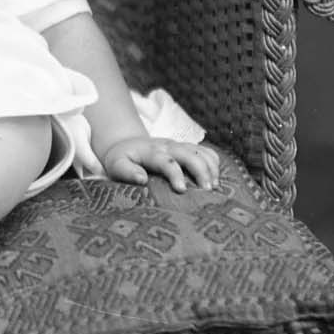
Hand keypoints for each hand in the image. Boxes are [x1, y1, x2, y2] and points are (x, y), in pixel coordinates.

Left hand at [102, 135, 220, 192]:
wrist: (126, 144)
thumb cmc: (122, 159)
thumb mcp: (116, 165)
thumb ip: (126, 171)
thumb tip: (142, 179)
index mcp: (151, 152)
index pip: (166, 161)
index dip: (176, 174)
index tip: (182, 189)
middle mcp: (168, 146)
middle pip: (190, 154)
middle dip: (201, 170)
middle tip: (207, 190)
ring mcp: (179, 146)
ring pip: (201, 152)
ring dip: (211, 167)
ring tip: (215, 187)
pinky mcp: (186, 149)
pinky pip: (205, 152)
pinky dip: (214, 163)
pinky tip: (217, 178)